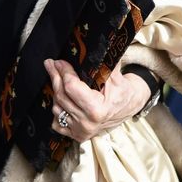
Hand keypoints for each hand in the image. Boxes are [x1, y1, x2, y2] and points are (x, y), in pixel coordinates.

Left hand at [42, 59, 157, 143]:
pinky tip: (60, 98)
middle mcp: (87, 123)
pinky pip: (57, 123)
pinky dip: (57, 110)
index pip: (71, 88)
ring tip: (56, 78)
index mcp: (97, 110)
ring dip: (55, 92)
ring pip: (57, 108)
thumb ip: (103, 63)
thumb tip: (94, 45)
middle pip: (62, 96)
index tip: (59, 61)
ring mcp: (81, 131)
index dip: (63, 72)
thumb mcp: (117, 76)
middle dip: (55, 77)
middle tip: (50, 64)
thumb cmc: (123, 91)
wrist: (130, 107)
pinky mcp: (77, 136)